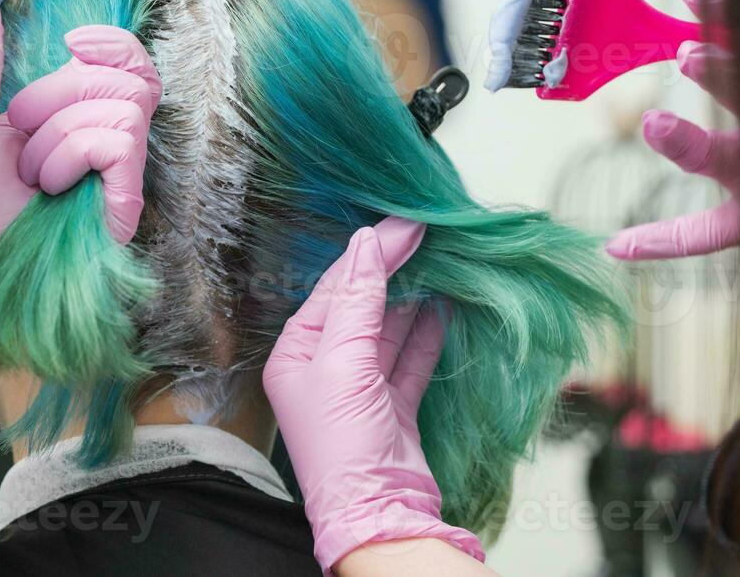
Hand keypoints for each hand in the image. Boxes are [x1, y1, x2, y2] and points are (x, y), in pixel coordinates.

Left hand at [0, 25, 161, 401]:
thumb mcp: (2, 114)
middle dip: (64, 90)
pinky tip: (46, 185)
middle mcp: (114, 147)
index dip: (116, 46)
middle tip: (20, 125)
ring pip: (127, 107)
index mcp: (87, 119)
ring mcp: (122, 180)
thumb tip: (72, 38)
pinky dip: (73, 153)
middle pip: (132, 81)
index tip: (72, 42)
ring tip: (28, 168)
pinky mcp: (125, 204)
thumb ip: (41, 80)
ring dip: (60, 130)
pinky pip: (121, 143)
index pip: (137, 68)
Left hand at [264, 217, 484, 573]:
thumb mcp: (344, 363)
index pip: (334, 289)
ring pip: (388, 328)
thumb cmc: (343, 447)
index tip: (403, 223)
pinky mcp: (392, 405)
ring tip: (437, 258)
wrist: (378, 516)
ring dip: (413, 296)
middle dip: (391, 269)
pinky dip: (427, 332)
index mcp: (295, 354)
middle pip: (361, 303)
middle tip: (425, 230)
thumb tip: (366, 244)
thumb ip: (358, 301)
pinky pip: (410, 357)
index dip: (369, 254)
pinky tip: (444, 304)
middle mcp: (323, 367)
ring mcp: (360, 387)